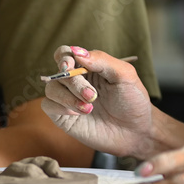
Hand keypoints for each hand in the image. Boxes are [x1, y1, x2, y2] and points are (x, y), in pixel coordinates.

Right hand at [41, 46, 155, 157]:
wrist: (135, 132)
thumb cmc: (132, 101)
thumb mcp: (124, 75)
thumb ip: (101, 60)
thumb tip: (76, 51)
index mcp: (88, 67)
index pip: (66, 54)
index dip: (64, 57)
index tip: (69, 66)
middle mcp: (75, 81)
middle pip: (59, 72)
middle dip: (74, 83)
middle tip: (92, 96)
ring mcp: (68, 98)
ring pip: (51, 89)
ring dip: (68, 97)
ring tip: (89, 108)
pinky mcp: (63, 116)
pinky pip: (48, 105)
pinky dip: (60, 107)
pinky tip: (78, 114)